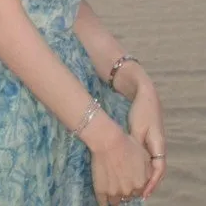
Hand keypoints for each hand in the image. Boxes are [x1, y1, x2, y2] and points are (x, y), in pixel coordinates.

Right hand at [90, 130, 151, 205]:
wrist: (108, 141)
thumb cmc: (127, 144)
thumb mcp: (145, 156)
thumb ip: (148, 172)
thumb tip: (147, 181)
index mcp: (141, 184)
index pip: (139, 191)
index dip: (133, 185)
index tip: (128, 179)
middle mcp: (130, 191)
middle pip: (128, 195)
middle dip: (125, 189)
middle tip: (119, 179)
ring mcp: (115, 192)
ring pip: (116, 201)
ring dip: (115, 195)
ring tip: (110, 186)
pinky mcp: (101, 191)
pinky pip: (103, 203)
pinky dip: (104, 202)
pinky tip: (103, 198)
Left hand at [128, 82, 166, 198]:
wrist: (144, 95)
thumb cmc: (142, 111)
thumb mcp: (137, 128)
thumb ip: (135, 143)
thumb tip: (131, 159)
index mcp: (158, 144)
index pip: (159, 169)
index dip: (152, 182)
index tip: (145, 193)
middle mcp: (158, 146)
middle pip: (155, 170)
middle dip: (148, 183)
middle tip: (138, 195)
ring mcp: (153, 143)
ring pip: (150, 165)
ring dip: (144, 176)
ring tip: (134, 188)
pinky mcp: (146, 139)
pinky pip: (145, 157)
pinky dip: (140, 166)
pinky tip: (131, 171)